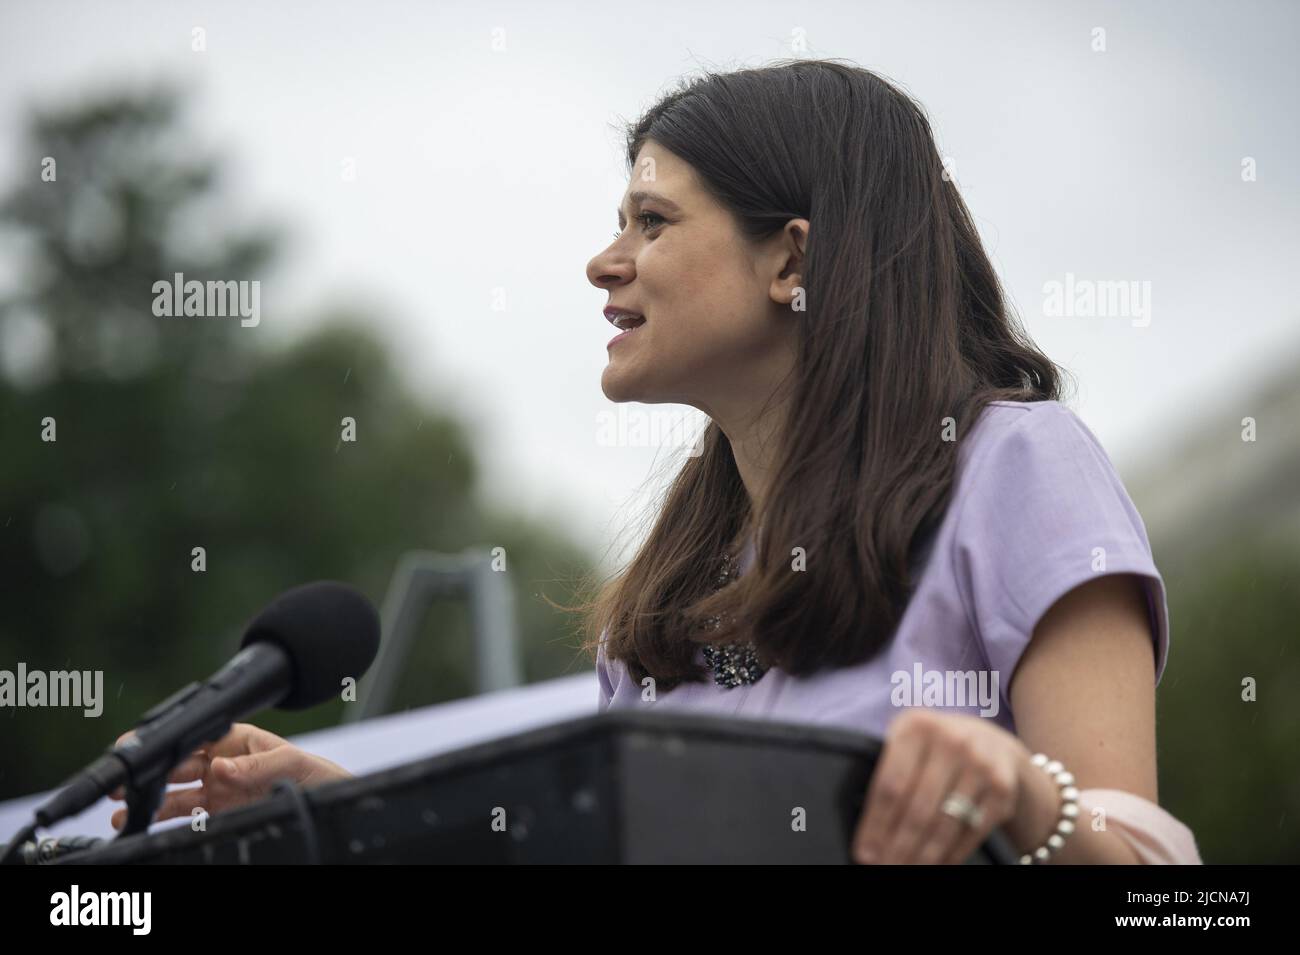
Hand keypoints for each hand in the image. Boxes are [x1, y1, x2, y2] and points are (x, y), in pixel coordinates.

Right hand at [108, 722, 352, 830]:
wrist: (333, 803)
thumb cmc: (318, 775)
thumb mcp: (295, 763)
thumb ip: (257, 764)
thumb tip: (220, 768)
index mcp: (237, 741)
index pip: (196, 738)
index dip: (168, 743)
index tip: (142, 749)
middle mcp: (224, 764)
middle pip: (177, 766)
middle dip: (149, 772)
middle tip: (124, 782)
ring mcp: (220, 790)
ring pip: (175, 793)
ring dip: (148, 799)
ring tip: (123, 808)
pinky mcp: (221, 813)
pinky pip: (186, 816)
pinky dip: (163, 819)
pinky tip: (142, 821)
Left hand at [851, 708, 1029, 863]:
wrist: (991, 742)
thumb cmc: (935, 748)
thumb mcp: (909, 742)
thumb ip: (888, 772)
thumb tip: (869, 832)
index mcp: (917, 726)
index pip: (890, 785)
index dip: (876, 824)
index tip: (864, 853)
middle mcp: (951, 740)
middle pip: (917, 808)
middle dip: (898, 846)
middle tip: (884, 867)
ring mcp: (980, 763)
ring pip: (945, 823)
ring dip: (923, 855)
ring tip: (906, 869)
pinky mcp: (1002, 788)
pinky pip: (972, 831)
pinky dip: (952, 854)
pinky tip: (937, 865)